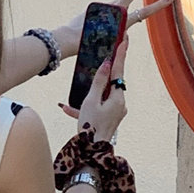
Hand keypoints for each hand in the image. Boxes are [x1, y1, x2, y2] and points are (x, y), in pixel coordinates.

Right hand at [77, 23, 129, 142]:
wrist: (92, 152)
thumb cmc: (91, 127)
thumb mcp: (91, 101)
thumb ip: (98, 82)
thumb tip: (106, 64)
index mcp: (117, 97)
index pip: (119, 71)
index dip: (120, 54)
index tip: (124, 40)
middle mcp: (120, 104)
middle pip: (112, 83)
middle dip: (104, 73)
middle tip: (106, 55)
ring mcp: (115, 112)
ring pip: (102, 96)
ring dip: (89, 94)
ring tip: (76, 96)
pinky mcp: (109, 119)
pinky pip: (98, 108)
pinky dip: (86, 107)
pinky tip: (69, 109)